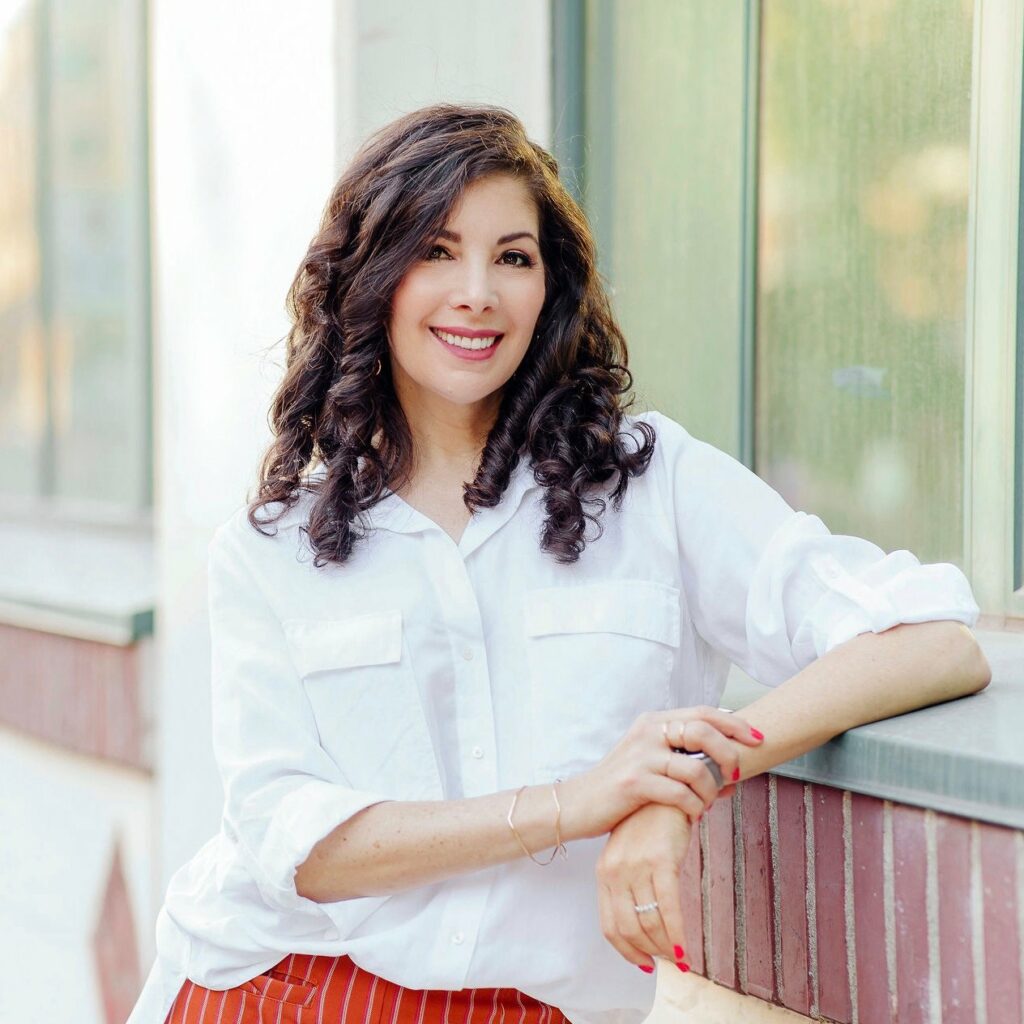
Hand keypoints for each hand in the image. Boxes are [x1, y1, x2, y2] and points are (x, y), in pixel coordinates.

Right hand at [565, 706, 762, 838]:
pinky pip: (680, 794)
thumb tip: (728, 773)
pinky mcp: (634, 782)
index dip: (734, 723)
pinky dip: (695, 807)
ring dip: (711, 790)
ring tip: (707, 804)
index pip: (703, 712)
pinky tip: (692, 816)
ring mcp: (640, 756)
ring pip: (695, 767)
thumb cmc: (619, 787)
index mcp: (653, 721)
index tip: (757, 739)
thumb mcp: (649, 761)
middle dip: (728, 754)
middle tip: (734, 776)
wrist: (577, 804)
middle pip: (703, 730)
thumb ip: (683, 759)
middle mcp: (647, 732)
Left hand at [596, 802, 694, 972]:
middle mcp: (616, 871)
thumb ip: (627, 887)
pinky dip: (677, 935)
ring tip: (679, 956)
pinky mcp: (661, 861)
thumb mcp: (626, 855)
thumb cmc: (647, 826)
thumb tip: (641, 928)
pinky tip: (686, 949)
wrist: (663, 792)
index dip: (626, 951)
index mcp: (604, 873)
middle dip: (649, 952)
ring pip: (649, 922)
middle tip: (667, 960)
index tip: (643, 963)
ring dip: (665, 947)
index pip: (610, 926)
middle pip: (629, 929)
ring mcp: (637, 866)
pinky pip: (669, 908)